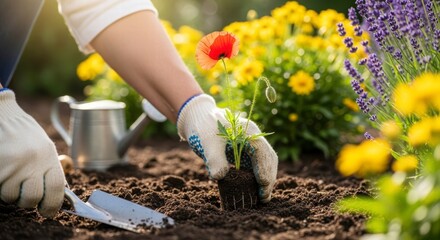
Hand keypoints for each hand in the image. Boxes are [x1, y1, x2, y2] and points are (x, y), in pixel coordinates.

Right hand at [0, 90, 64, 216]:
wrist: (2, 115)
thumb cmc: (23, 133)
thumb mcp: (44, 147)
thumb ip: (50, 168)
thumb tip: (58, 195)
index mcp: (48, 156)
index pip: (57, 189)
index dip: (53, 205)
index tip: (49, 211)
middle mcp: (33, 161)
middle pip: (33, 198)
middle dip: (29, 201)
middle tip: (25, 191)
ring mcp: (13, 165)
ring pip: (12, 196)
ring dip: (11, 192)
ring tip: (11, 174)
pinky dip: (0, 185)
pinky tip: (3, 171)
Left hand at [177, 94, 277, 202]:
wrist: (198, 117)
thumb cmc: (203, 126)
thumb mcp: (207, 141)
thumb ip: (214, 158)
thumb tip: (219, 177)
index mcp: (247, 131)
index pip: (261, 152)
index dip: (264, 170)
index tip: (262, 186)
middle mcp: (254, 136)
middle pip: (268, 157)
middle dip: (268, 177)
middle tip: (264, 197)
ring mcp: (252, 142)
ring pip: (266, 161)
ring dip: (265, 177)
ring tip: (262, 196)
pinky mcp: (246, 149)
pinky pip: (257, 163)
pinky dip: (258, 175)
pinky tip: (254, 188)